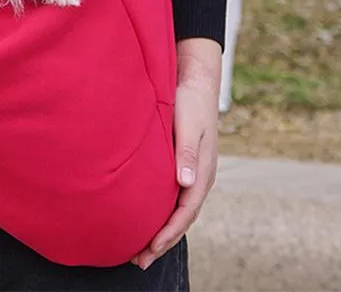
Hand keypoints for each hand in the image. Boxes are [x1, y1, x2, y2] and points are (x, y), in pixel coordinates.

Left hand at [131, 38, 221, 269]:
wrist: (196, 80)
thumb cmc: (189, 101)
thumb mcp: (188, 125)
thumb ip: (187, 153)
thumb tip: (186, 183)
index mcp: (202, 172)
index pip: (185, 212)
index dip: (168, 233)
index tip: (149, 249)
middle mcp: (198, 177)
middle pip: (181, 217)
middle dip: (162, 240)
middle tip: (138, 260)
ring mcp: (191, 172)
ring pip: (176, 208)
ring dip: (160, 228)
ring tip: (139, 247)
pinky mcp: (181, 163)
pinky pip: (172, 195)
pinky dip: (160, 210)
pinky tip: (145, 214)